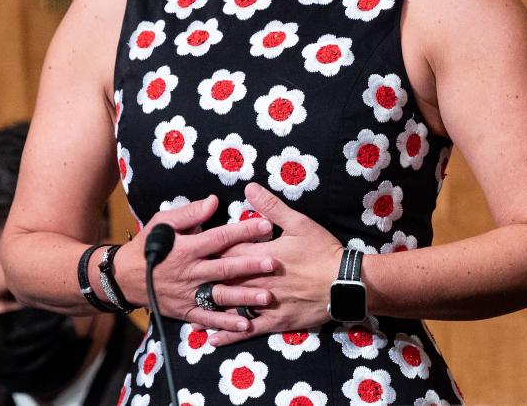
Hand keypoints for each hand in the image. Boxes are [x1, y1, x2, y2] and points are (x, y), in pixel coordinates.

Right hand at [113, 195, 276, 332]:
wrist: (125, 277)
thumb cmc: (148, 245)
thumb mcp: (163, 222)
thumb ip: (190, 213)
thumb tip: (214, 201)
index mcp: (187, 248)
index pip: (220, 238)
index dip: (243, 231)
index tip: (266, 225)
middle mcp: (190, 272)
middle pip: (225, 268)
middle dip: (250, 266)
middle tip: (273, 263)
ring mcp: (189, 294)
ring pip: (221, 295)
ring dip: (245, 296)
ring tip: (267, 296)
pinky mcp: (186, 311)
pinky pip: (208, 318)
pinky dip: (226, 322)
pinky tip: (246, 323)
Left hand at [198, 182, 343, 346]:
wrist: (345, 283)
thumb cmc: (322, 251)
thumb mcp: (298, 223)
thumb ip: (270, 207)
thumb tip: (248, 188)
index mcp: (260, 254)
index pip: (226, 250)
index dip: (208, 249)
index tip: (191, 248)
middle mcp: (257, 280)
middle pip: (223, 279)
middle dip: (203, 278)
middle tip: (181, 279)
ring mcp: (264, 303)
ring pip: (231, 306)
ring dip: (209, 309)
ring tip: (187, 312)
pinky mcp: (275, 322)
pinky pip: (247, 330)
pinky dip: (228, 334)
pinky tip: (211, 339)